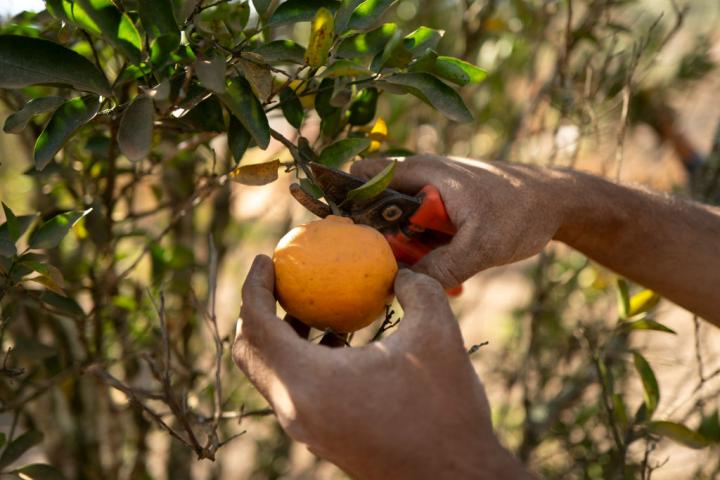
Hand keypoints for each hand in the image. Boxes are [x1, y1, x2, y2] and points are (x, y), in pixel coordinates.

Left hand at [233, 255, 530, 479]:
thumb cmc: (446, 408)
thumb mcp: (437, 333)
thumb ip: (414, 288)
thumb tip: (396, 272)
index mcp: (309, 382)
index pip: (257, 324)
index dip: (255, 285)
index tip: (267, 257)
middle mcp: (296, 409)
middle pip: (249, 353)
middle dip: (258, 309)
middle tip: (284, 280)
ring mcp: (306, 429)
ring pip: (271, 373)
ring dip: (282, 335)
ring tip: (317, 308)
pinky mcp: (321, 437)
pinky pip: (293, 389)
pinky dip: (300, 359)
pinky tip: (342, 341)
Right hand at [351, 155, 566, 287]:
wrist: (557, 202)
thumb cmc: (521, 211)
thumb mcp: (482, 245)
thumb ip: (443, 267)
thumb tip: (403, 289)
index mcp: (420, 172)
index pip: (361, 177)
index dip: (345, 204)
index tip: (347, 241)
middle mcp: (418, 179)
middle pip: (374, 208)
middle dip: (375, 239)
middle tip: (381, 270)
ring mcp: (430, 195)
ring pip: (396, 225)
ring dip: (401, 250)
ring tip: (413, 274)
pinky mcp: (442, 212)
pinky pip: (417, 234)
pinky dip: (421, 252)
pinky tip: (439, 272)